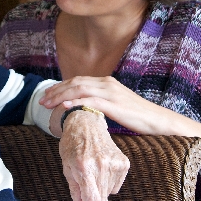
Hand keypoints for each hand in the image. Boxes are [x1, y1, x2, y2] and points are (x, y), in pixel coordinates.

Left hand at [41, 76, 168, 134]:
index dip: (61, 87)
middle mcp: (106, 83)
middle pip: (75, 83)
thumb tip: (83, 108)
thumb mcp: (115, 105)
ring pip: (80, 90)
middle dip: (56, 91)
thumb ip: (100, 102)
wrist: (158, 120)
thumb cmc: (137, 115)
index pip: (78, 80)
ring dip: (61, 96)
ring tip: (48, 104)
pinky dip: (76, 102)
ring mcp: (111, 93)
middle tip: (42, 100)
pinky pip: (91, 101)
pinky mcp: (115, 105)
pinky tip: (64, 107)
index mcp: (106, 82)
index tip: (48, 95)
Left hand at [58, 108, 128, 200]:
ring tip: (93, 173)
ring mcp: (114, 163)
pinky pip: (117, 186)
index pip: (92, 199)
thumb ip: (75, 193)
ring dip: (101, 190)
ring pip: (109, 194)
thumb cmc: (73, 146)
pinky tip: (103, 170)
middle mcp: (100, 165)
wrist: (87, 125)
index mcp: (83, 167)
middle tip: (86, 187)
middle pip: (101, 199)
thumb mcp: (68, 169)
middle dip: (93, 199)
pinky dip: (109, 183)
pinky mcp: (124, 162)